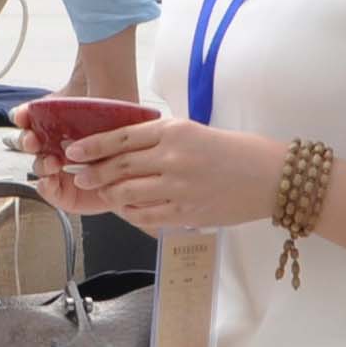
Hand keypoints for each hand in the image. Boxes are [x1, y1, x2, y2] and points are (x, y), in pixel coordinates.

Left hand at [48, 116, 282, 233]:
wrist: (272, 177)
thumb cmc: (233, 150)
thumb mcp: (194, 132)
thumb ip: (160, 139)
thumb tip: (123, 147)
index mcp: (173, 131)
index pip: (121, 137)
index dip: (92, 146)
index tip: (74, 151)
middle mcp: (173, 157)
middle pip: (119, 166)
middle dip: (94, 172)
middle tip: (79, 175)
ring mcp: (179, 186)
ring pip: (128, 192)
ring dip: (109, 194)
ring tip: (102, 193)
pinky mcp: (187, 211)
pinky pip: (147, 215)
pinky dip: (130, 213)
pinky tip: (126, 209)